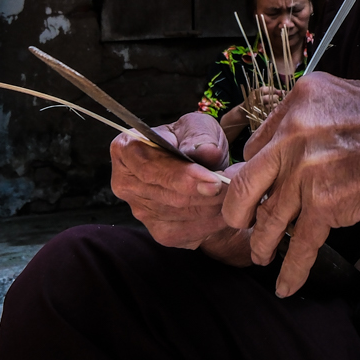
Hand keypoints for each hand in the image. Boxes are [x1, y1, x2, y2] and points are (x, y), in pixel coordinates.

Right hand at [112, 111, 242, 253]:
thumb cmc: (195, 143)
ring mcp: (140, 211)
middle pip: (166, 194)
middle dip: (204, 191)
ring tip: (234, 192)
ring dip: (212, 205)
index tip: (213, 180)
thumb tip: (206, 152)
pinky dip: (213, 220)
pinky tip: (226, 208)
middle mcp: (125, 183)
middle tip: (234, 186)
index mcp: (126, 149)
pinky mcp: (160, 232)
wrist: (204, 171)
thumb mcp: (199, 127)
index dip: (181, 175)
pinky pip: (190, 230)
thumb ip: (200, 137)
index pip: (149, 167)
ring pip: (182, 213)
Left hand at [223, 73, 359, 295]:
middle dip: (238, 208)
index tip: (255, 187)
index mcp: (300, 100)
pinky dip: (292, 268)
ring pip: (270, 215)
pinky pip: (301, 242)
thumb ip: (313, 119)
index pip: (258, 142)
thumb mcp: (345, 98)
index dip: (256, 169)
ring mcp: (307, 168)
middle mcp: (295, 131)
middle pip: (248, 179)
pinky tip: (285, 283)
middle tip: (236, 223)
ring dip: (263, 242)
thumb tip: (294, 150)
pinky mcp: (325, 202)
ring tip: (261, 255)